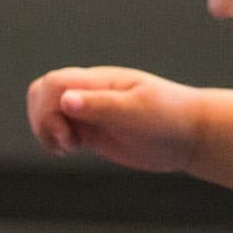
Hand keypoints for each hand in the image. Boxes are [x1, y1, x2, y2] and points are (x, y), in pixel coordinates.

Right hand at [26, 66, 206, 175]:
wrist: (190, 135)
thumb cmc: (169, 117)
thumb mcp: (136, 111)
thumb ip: (100, 105)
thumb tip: (65, 100)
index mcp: (98, 82)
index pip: (54, 84)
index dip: (47, 110)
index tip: (69, 136)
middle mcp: (90, 93)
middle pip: (42, 93)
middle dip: (42, 121)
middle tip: (66, 144)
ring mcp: (90, 112)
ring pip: (48, 111)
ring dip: (47, 132)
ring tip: (69, 148)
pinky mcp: (93, 131)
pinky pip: (61, 129)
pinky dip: (57, 141)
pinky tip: (74, 150)